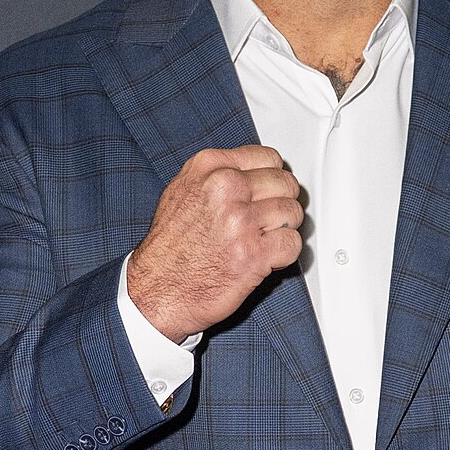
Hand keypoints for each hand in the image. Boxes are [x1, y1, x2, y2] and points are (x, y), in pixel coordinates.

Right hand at [125, 146, 304, 338]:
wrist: (156, 291)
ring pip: (292, 213)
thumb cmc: (168, 249)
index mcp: (209, 167)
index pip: (269, 158)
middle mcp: (225, 188)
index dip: (273, 180)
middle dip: (281, 204)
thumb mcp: (182, 192)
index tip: (268, 194)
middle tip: (267, 223)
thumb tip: (254, 175)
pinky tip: (264, 259)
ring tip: (261, 242)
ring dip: (283, 231)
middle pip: (285, 184)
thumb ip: (217, 176)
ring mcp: (240, 220)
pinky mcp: (253, 253)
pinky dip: (284, 255)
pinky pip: (292, 244)